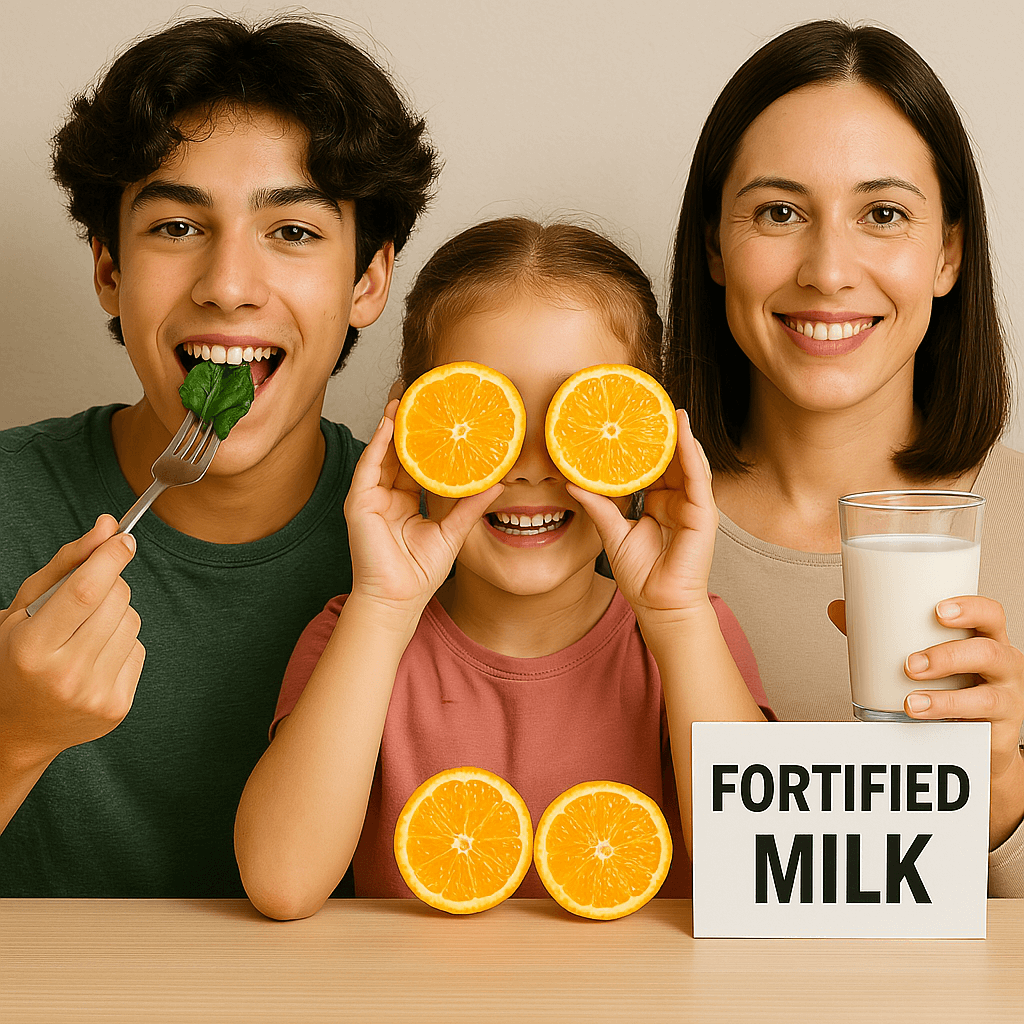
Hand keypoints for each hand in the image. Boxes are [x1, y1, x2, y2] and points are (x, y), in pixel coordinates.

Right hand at [0, 515, 145, 770]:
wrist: (18, 728)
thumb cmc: (16, 658)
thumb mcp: (23, 608)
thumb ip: (66, 563)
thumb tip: (108, 526)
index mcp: (32, 647)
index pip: (86, 591)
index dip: (110, 558)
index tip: (124, 539)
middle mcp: (65, 674)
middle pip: (116, 602)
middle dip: (110, 584)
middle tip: (88, 595)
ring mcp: (94, 694)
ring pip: (133, 622)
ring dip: (116, 615)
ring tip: (85, 631)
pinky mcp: (117, 707)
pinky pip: (138, 649)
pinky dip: (122, 644)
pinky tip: (95, 657)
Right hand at [344, 400, 501, 612]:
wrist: (398, 599)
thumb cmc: (421, 573)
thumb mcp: (453, 532)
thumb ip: (471, 506)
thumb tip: (498, 483)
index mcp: (406, 502)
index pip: (417, 463)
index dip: (428, 440)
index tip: (441, 417)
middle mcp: (386, 496)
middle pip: (397, 452)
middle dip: (406, 424)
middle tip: (419, 394)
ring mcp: (371, 498)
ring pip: (381, 453)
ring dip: (390, 425)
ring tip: (403, 398)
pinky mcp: (358, 503)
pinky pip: (368, 466)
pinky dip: (377, 443)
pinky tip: (388, 423)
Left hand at [568, 410, 717, 626]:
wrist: (659, 606)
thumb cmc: (641, 576)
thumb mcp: (612, 533)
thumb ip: (597, 506)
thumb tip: (571, 484)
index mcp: (660, 505)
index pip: (653, 468)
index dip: (643, 446)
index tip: (628, 423)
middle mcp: (679, 502)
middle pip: (672, 460)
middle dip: (663, 434)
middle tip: (648, 406)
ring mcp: (693, 507)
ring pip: (688, 463)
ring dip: (681, 436)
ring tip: (670, 409)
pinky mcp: (704, 514)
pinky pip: (697, 477)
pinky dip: (690, 453)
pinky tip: (683, 432)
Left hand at [829, 595, 1023, 845]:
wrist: (973, 732)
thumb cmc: (949, 681)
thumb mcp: (923, 651)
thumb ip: (883, 631)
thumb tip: (838, 608)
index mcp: (984, 637)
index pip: (990, 614)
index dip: (970, 609)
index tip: (937, 611)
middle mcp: (1002, 665)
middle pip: (989, 653)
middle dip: (948, 657)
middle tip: (909, 664)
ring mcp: (1006, 699)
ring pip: (987, 696)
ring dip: (945, 699)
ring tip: (911, 702)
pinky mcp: (1001, 731)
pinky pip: (981, 729)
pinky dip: (950, 725)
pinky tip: (926, 723)